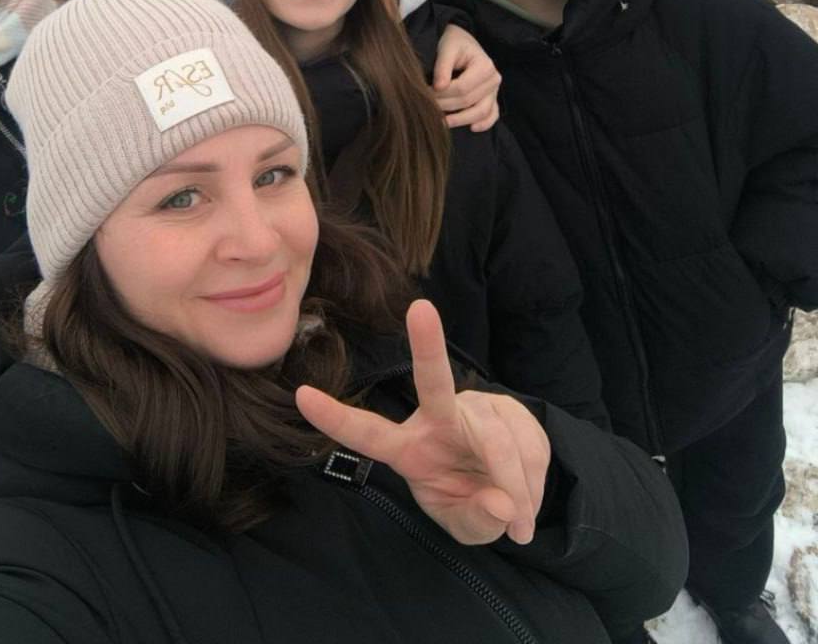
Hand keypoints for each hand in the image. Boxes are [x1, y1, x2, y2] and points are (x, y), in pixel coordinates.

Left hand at [296, 300, 549, 545]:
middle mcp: (438, 418)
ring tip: (520, 521)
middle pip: (433, 382)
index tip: (301, 395)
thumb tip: (502, 502)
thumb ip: (477, 519)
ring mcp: (476, 409)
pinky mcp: (511, 409)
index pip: (367, 433)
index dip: (335, 418)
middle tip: (421, 309)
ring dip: (517, 485)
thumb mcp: (465, 526)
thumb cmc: (471, 503)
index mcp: (409, 449)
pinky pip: (529, 446)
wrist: (512, 493)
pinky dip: (534, 483)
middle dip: (427, 346)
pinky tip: (529, 497)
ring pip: (498, 440)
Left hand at [432, 25, 500, 130]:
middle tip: (428, 107)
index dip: (443, 95)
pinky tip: (471, 128)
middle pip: (469, 101)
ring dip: (461, 120)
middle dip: (446, 106)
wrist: (463, 42)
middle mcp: (493, 79)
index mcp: (485, 66)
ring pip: (481, 112)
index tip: (426, 94)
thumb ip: (442, 67)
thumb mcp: (447, 49)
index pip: (462, 88)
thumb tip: (439, 87)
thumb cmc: (454, 43)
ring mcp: (494, 90)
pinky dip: (484, 123)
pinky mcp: (492, 98)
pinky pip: (492, 114)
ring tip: (442, 122)